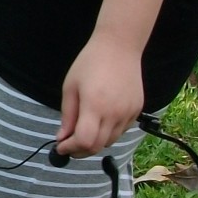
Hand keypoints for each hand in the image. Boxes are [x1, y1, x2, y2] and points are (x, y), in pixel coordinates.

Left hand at [56, 34, 143, 158]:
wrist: (120, 47)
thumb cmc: (90, 63)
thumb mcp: (70, 87)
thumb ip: (67, 116)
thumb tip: (62, 138)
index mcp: (95, 106)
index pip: (84, 141)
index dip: (70, 149)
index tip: (60, 147)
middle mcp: (115, 113)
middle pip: (98, 146)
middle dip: (80, 150)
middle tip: (69, 146)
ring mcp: (129, 113)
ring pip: (111, 141)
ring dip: (95, 143)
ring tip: (83, 133)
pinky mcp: (137, 110)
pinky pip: (121, 130)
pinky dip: (108, 133)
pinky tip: (100, 121)